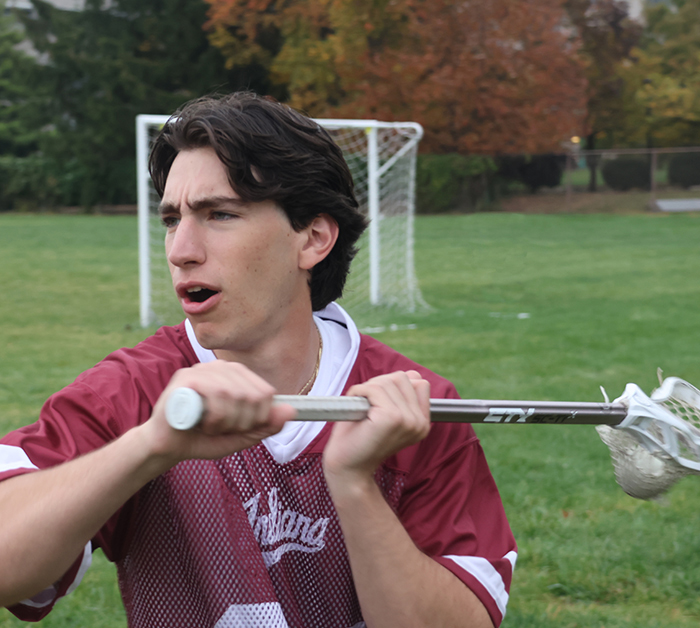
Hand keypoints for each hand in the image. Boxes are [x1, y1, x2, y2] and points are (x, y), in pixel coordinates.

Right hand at [142, 360, 296, 466]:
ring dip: (225, 423)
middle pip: (254, 395)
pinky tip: (199, 423)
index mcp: (236, 376)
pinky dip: (213, 419)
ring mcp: (202, 370)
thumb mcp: (241, 435)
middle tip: (222, 429)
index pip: (266, 392)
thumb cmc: (203, 437)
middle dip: (241, 423)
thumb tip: (292, 412)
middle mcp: (221, 367)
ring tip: (210, 426)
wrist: (167, 447)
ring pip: (236, 395)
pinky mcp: (186, 378)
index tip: (240, 427)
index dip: (258, 418)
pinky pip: (216, 396)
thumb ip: (266, 425)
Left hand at [323, 370, 429, 486]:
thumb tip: (412, 374)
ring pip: (387, 381)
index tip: (378, 403)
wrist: (347, 469)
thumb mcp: (387, 414)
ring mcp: (408, 420)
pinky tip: (355, 410)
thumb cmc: (360, 439)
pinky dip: (358, 392)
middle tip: (367, 406)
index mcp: (422, 423)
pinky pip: (373, 389)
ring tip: (362, 410)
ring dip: (367, 389)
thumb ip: (402, 394)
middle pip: (402, 378)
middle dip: (379, 385)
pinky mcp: (391, 418)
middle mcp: (420, 423)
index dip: (393, 386)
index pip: (419, 383)